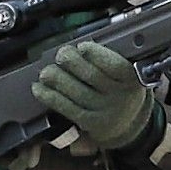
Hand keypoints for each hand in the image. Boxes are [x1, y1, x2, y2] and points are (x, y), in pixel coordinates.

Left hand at [32, 41, 154, 150]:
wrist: (126, 123)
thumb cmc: (120, 88)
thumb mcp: (124, 73)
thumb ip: (106, 59)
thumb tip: (77, 48)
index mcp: (131, 79)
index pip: (115, 65)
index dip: (95, 54)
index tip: (82, 46)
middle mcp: (119, 97)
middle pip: (91, 77)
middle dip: (71, 62)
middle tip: (61, 55)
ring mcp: (104, 112)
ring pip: (76, 92)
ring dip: (56, 78)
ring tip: (46, 72)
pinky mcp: (89, 123)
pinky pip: (66, 108)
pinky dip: (49, 97)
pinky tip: (39, 88)